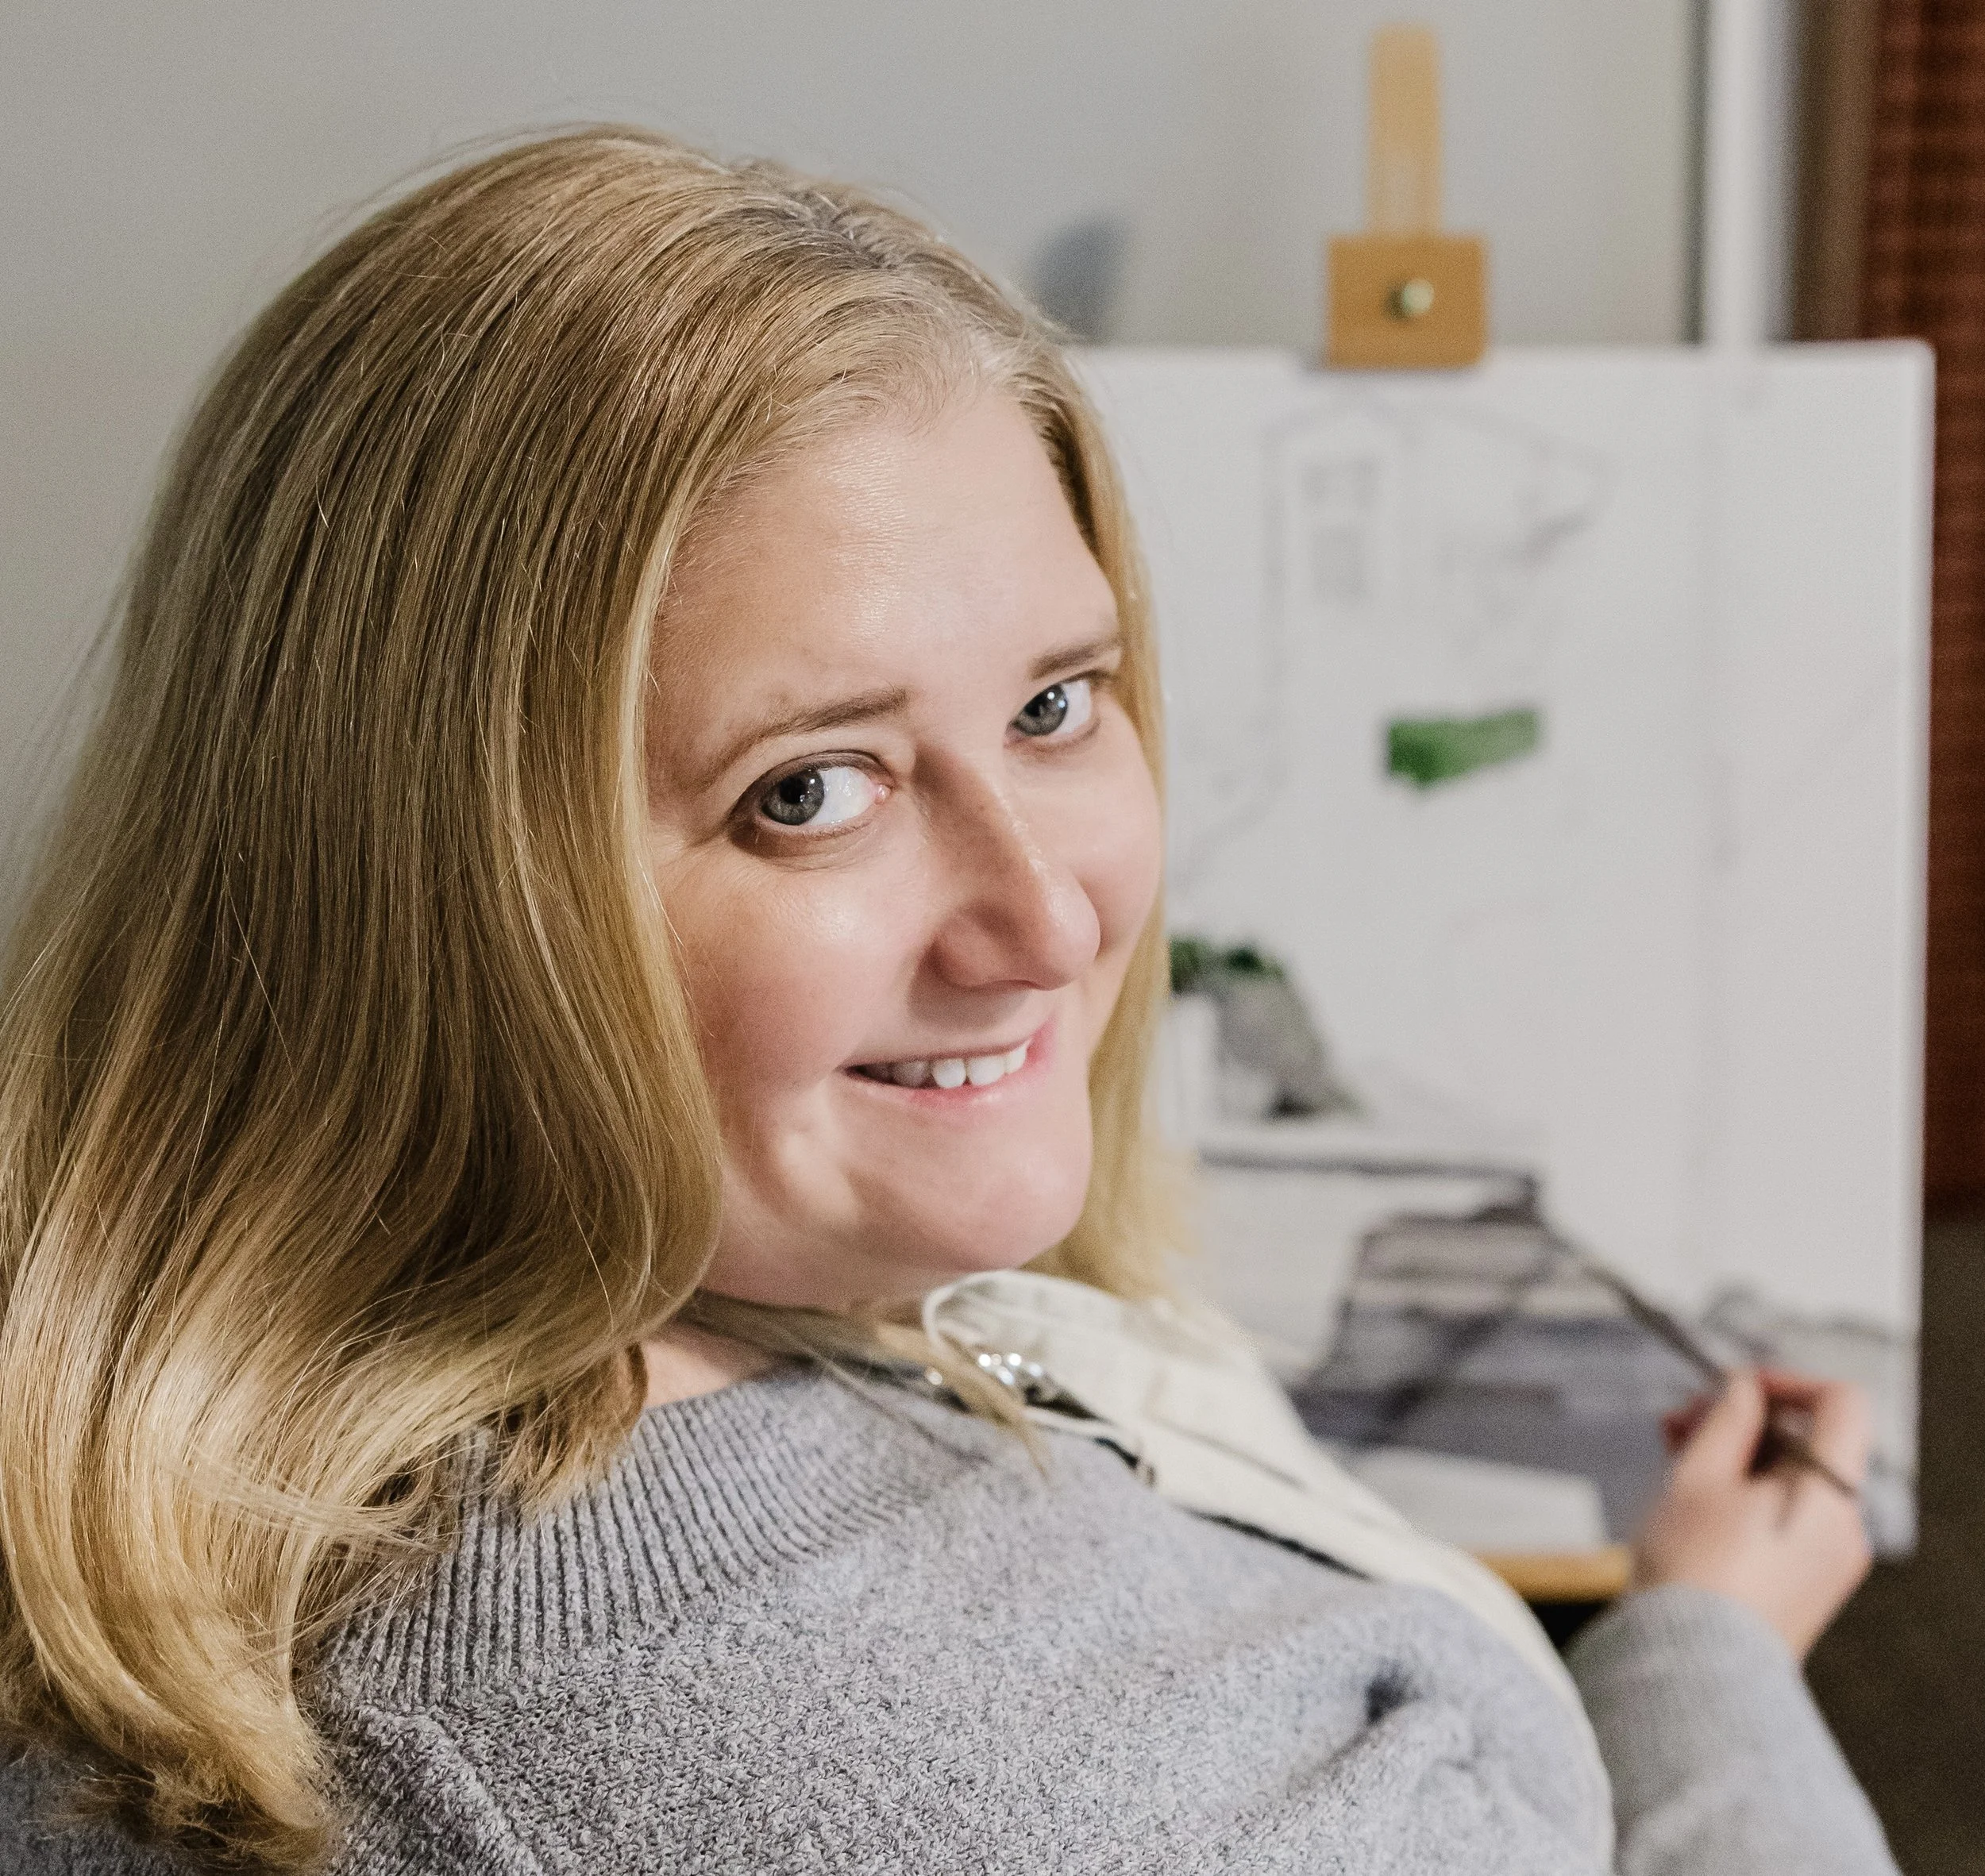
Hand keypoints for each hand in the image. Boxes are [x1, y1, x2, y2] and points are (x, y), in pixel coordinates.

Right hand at [1630, 1366, 1872, 1660]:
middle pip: (1808, 1443)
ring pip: (1790, 1480)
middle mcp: (1844, 1527)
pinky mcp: (1806, 1585)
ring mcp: (1829, 1560)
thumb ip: (1726, 1419)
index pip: (1840, 1404)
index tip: (1734, 1386)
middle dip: (1745, 1420)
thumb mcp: (1697, 1476)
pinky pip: (1784, 1517)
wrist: (1693, 1667)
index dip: (1786, 1381)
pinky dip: (1745, 1494)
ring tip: (1672, 1450)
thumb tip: (1744, 1390)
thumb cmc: (1692, 1571)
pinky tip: (1692, 1492)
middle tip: (1681, 1418)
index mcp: (1829, 1494)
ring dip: (1737, 1455)